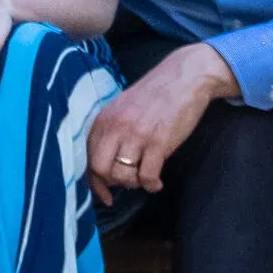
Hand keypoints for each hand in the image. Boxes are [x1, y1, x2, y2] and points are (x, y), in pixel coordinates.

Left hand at [86, 43, 239, 199]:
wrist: (184, 77)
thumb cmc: (155, 94)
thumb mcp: (122, 107)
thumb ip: (111, 130)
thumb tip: (105, 163)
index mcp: (104, 118)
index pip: (88, 157)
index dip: (94, 182)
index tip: (105, 195)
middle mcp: (116, 126)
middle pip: (101, 169)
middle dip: (113, 183)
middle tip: (128, 182)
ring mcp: (137, 134)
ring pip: (123, 175)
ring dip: (134, 184)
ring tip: (145, 178)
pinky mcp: (159, 142)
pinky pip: (147, 176)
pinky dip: (152, 185)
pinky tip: (157, 182)